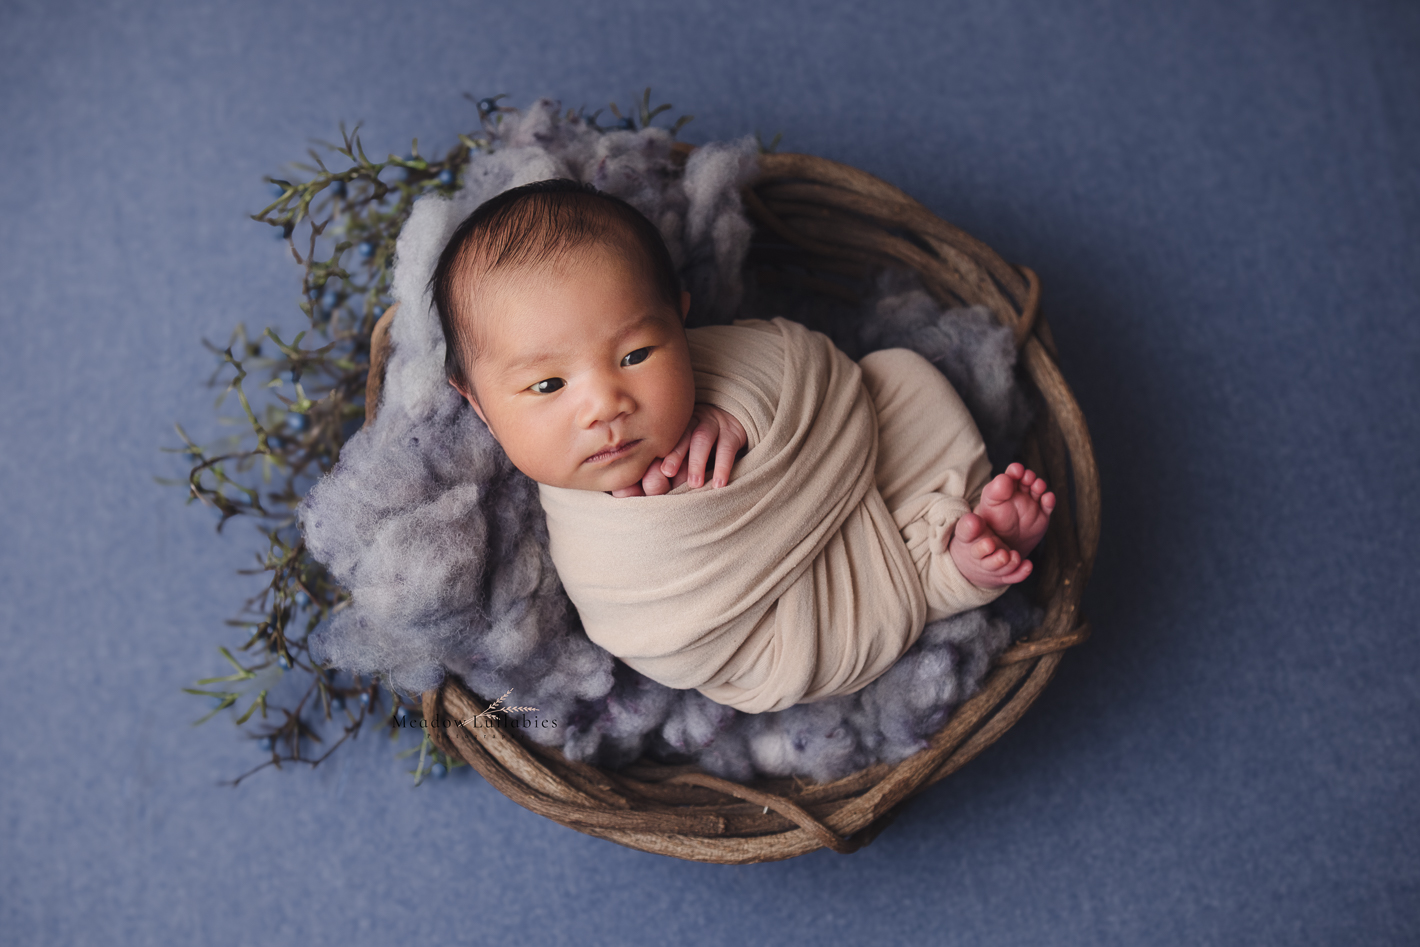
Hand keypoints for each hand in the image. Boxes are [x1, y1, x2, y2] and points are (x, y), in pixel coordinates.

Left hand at [609, 404, 746, 497]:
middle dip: (673, 454)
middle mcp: (690, 422)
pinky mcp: (733, 432)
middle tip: (666, 473)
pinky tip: (719, 483)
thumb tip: (620, 494)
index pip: (660, 438)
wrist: (731, 426)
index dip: (654, 454)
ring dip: (697, 460)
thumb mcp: (672, 460)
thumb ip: (648, 476)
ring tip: (694, 483)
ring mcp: (712, 425)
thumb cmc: (693, 453)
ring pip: (702, 438)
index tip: (648, 475)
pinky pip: (728, 447)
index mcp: (671, 427)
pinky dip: (723, 465)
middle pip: (679, 435)